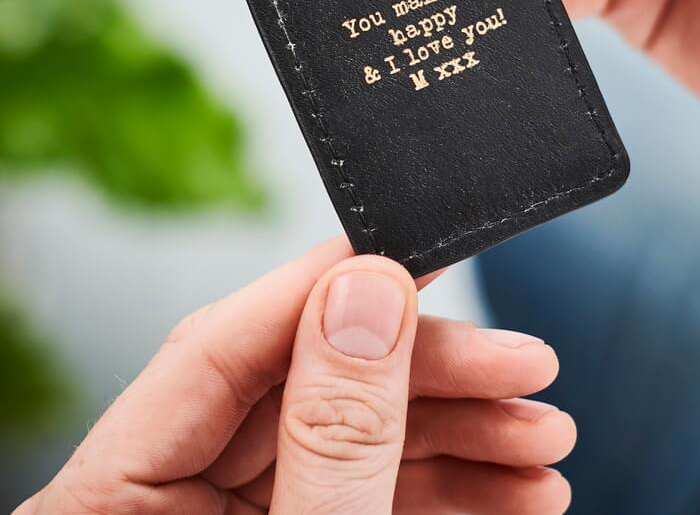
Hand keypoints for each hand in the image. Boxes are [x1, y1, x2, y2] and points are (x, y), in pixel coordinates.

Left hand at [15, 238, 573, 513]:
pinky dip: (449, 494)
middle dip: (432, 376)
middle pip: (306, 388)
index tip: (424, 253)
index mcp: (109, 508)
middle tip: (530, 372)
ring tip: (546, 446)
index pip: (221, 346)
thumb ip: (331, 434)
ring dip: (459, 437)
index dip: (329, 285)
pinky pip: (370, 501)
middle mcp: (164, 511)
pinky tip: (517, 494)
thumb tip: (365, 290)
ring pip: (351, 441)